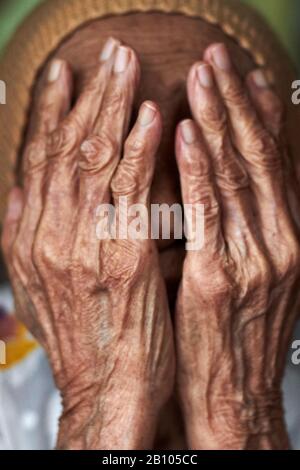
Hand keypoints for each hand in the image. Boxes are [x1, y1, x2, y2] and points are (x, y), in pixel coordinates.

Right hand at [2, 38, 174, 449]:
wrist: (106, 389)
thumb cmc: (84, 339)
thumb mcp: (38, 287)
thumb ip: (25, 234)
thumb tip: (19, 191)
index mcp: (30, 238)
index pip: (38, 158)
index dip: (50, 112)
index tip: (63, 76)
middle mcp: (51, 234)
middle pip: (67, 148)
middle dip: (88, 95)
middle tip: (107, 55)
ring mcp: (84, 243)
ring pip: (96, 158)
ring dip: (113, 106)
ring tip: (127, 66)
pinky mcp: (124, 256)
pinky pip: (132, 190)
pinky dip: (140, 149)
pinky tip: (150, 116)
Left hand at [175, 43, 299, 449]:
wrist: (236, 395)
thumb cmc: (238, 337)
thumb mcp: (256, 276)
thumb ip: (250, 229)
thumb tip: (235, 188)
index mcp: (287, 237)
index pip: (274, 163)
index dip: (261, 114)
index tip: (247, 76)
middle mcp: (280, 240)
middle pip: (257, 158)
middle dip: (236, 102)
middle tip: (218, 57)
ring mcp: (255, 258)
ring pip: (234, 176)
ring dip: (216, 121)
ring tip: (202, 77)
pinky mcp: (220, 278)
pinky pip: (208, 213)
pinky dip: (197, 170)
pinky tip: (185, 134)